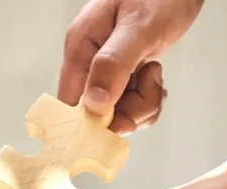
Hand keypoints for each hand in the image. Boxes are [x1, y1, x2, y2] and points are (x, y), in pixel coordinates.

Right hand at [58, 0, 195, 130]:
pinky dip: (149, 100)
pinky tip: (156, 79)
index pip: (71, 102)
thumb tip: (94, 105)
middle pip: (98, 114)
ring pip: (119, 112)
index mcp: (81, 48)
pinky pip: (132, 105)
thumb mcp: (138, 27)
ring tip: (155, 73)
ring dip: (143, 105)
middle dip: (128, 112)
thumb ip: (113, 64)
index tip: (117, 122)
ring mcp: (107, 70)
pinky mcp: (125, 75)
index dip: (91, 121)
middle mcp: (90, 62)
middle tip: (149, 84)